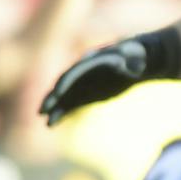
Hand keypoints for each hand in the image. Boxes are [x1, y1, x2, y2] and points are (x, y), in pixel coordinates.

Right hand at [39, 27, 180, 124]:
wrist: (138, 61)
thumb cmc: (137, 55)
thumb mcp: (135, 55)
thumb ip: (128, 60)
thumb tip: (125, 64)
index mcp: (91, 61)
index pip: (74, 73)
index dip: (66, 83)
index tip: (58, 93)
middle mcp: (82, 72)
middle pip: (63, 86)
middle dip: (53, 98)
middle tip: (42, 111)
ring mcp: (83, 83)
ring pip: (64, 97)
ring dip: (55, 109)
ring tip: (47, 123)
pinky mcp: (86, 94)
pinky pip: (70, 104)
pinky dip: (62, 113)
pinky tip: (52, 124)